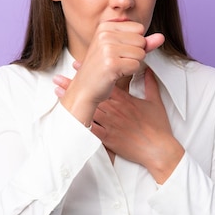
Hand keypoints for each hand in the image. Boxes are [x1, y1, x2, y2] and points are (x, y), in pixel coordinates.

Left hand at [54, 67, 183, 183]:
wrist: (158, 149)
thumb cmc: (158, 127)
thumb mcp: (155, 102)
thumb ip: (149, 84)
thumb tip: (147, 69)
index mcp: (124, 100)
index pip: (104, 83)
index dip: (90, 74)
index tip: (78, 66)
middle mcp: (114, 110)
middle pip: (90, 95)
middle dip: (74, 86)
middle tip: (58, 78)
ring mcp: (110, 124)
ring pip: (87, 109)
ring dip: (72, 102)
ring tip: (57, 94)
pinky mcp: (108, 138)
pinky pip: (90, 130)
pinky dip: (78, 122)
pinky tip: (66, 118)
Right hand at [58, 21, 163, 127]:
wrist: (84, 89)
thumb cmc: (101, 69)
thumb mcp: (121, 50)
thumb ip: (142, 42)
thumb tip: (161, 37)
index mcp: (105, 26)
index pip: (138, 28)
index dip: (134, 43)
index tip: (118, 51)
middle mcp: (105, 34)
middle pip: (141, 40)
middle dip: (134, 54)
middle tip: (116, 61)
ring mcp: (107, 48)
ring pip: (141, 53)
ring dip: (132, 64)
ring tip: (115, 67)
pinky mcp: (111, 63)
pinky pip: (136, 66)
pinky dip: (129, 73)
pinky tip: (115, 74)